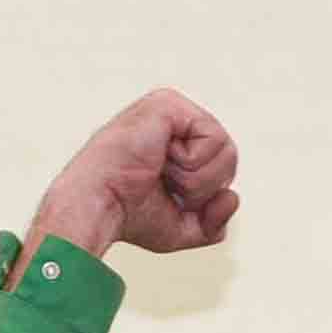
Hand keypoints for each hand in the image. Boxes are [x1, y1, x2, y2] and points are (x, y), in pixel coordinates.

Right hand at [32, 88, 239, 262]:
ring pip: (226, 150)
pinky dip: (193, 163)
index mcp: (178, 143)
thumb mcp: (183, 228)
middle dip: (203, 188)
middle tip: (165, 185)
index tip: (167, 198)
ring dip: (196, 178)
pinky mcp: (170, 104)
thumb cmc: (129, 216)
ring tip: (161, 172)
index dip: (205, 197)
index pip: (222, 169)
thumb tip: (233, 196)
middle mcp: (177, 121)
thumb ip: (215, 221)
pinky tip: (162, 159)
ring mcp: (173, 108)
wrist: (99, 206)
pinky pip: (214, 138)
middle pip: (230, 159)